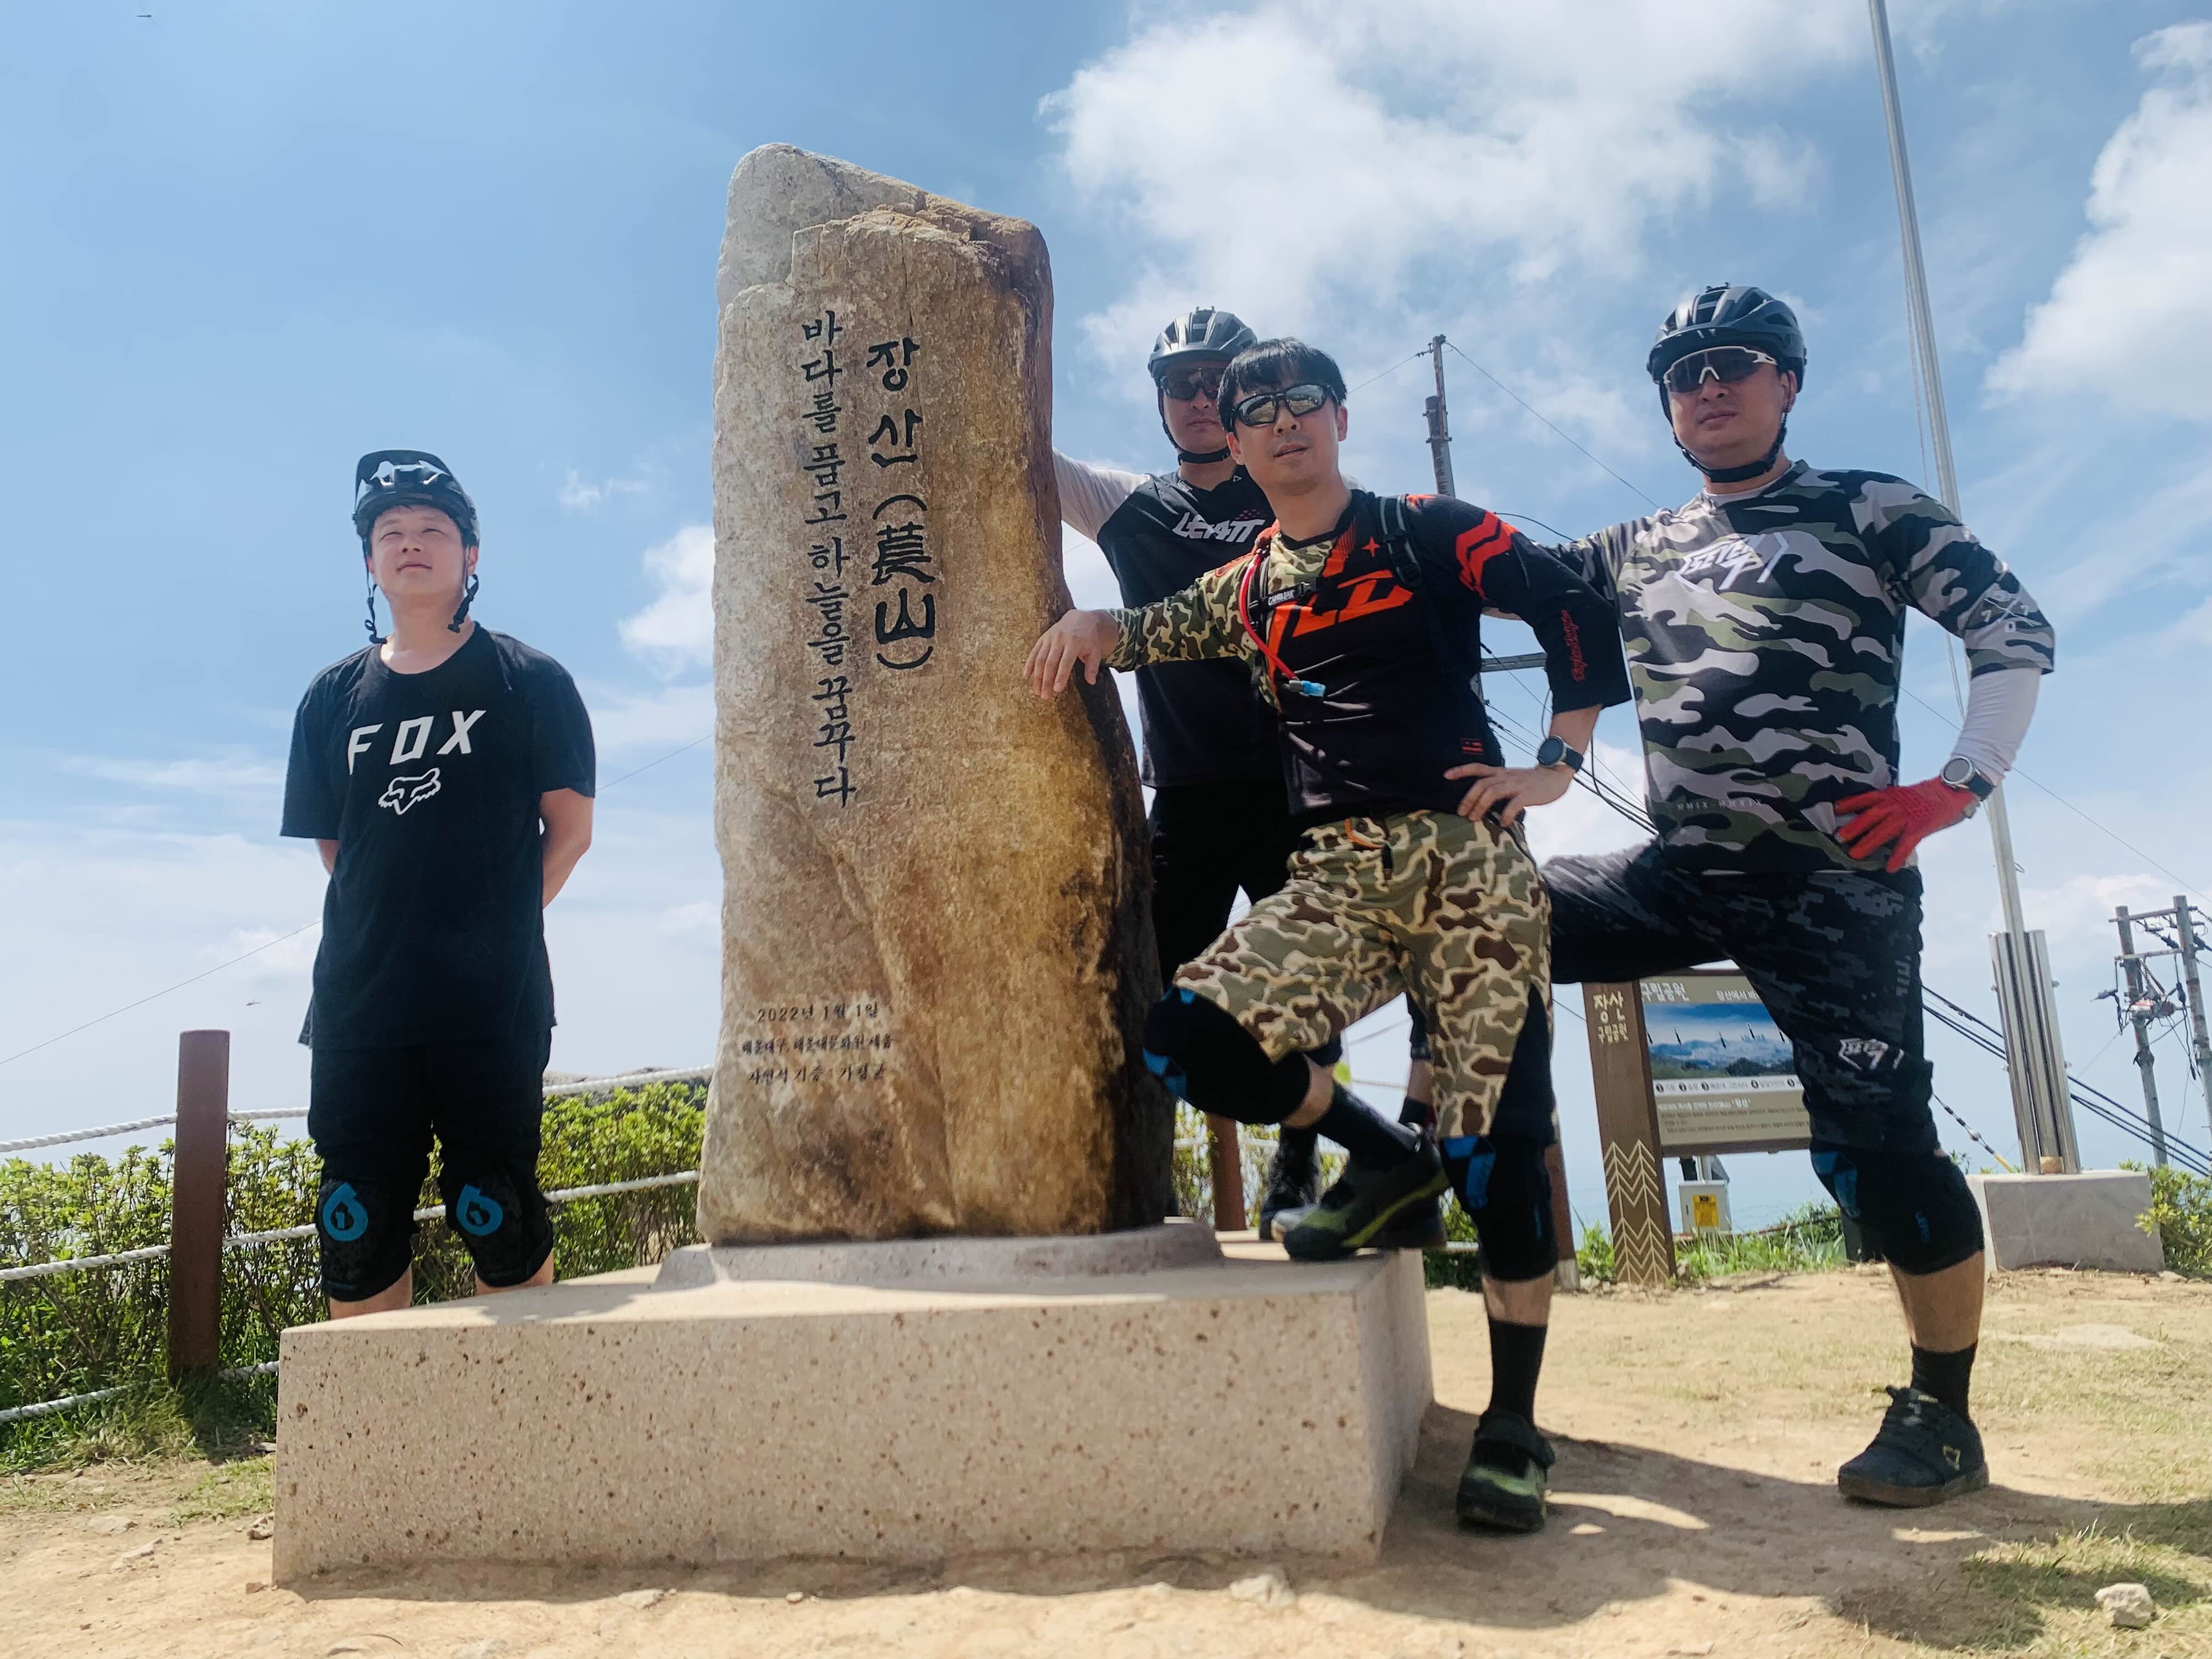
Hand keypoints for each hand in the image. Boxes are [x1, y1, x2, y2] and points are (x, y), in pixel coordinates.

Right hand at [1023, 609, 1120, 697]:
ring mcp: (1049, 638)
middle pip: (1050, 663)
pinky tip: (1026, 675)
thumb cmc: (1089, 638)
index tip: (1056, 690)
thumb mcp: (1095, 650)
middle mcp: (1060, 639)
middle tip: (1044, 696)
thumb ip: (1092, 666)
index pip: (1065, 662)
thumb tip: (1091, 682)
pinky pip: (1034, 651)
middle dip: (1046, 680)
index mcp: (1074, 642)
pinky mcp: (1043, 638)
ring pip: (1040, 659)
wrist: (1080, 618)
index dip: (1060, 676)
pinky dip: (1029, 663)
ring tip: (1036, 691)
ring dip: (1037, 676)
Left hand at [1443, 761, 1573, 826]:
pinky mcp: (1528, 793)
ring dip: (1481, 805)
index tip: (1445, 776)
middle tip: (1461, 813)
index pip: (1477, 768)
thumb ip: (1496, 786)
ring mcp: (1516, 784)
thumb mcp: (1510, 779)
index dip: (1461, 770)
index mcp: (1500, 772)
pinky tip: (1503, 824)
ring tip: (1474, 819)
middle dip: (1468, 798)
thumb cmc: (1530, 782)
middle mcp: (1505, 776)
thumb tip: (1479, 803)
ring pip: (1493, 791)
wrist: (1555, 776)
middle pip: (1482, 783)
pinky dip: (1506, 814)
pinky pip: (1514, 804)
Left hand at [1834, 777, 1976, 872]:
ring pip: (1883, 831)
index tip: (1835, 809)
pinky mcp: (1920, 827)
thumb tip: (1878, 813)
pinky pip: (1906, 844)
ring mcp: (1907, 816)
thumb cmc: (1930, 794)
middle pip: (1871, 816)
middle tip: (1837, 838)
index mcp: (1892, 795)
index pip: (1867, 798)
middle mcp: (1896, 804)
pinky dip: (1897, 856)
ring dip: (1868, 843)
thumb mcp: (1905, 794)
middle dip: (1853, 827)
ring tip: (1855, 855)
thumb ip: (1892, 802)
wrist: (1954, 788)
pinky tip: (1889, 867)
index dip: (1851, 803)